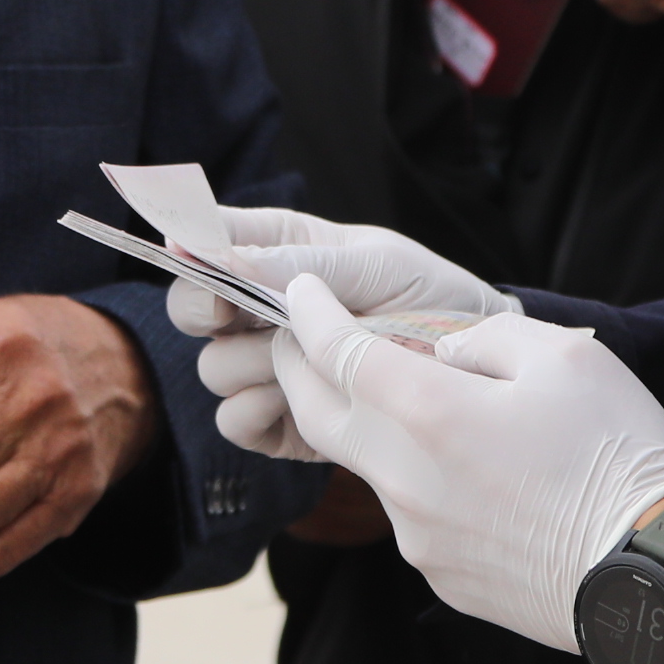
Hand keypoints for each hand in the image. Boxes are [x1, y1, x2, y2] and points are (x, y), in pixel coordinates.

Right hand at [165, 209, 516, 457]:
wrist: (473, 368)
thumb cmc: (429, 295)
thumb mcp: (376, 264)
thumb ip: (302, 264)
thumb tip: (222, 253)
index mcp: (280, 253)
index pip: (207, 241)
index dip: (190, 248)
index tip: (192, 256)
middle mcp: (261, 308)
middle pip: (190, 310)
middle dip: (206, 312)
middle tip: (239, 314)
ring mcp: (267, 366)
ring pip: (213, 369)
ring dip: (252, 365)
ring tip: (311, 361)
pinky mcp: (280, 420)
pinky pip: (234, 422)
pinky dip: (257, 413)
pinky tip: (299, 402)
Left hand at [265, 277, 663, 652]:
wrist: (650, 580)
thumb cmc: (619, 458)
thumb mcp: (569, 357)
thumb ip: (488, 338)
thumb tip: (445, 353)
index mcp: (432, 413)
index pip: (336, 353)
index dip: (310, 315)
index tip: (300, 293)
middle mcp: (406, 478)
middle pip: (319, 415)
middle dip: (297, 371)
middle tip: (297, 340)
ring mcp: (418, 535)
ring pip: (371, 467)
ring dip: (373, 429)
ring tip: (419, 405)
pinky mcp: (440, 575)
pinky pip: (413, 514)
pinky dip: (421, 481)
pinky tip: (472, 475)